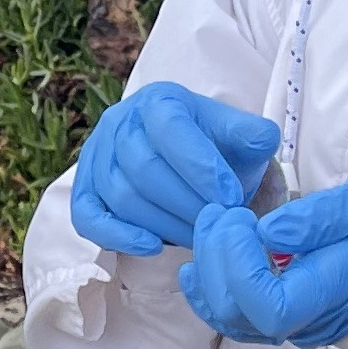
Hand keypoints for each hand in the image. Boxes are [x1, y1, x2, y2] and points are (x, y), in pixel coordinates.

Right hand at [69, 83, 282, 256]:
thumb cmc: (214, 150)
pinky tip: (152, 247)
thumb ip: (251, 134)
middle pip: (144, 168)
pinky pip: (88, 217)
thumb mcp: (238, 136)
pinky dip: (118, 235)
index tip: (231, 198)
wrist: (186, 162)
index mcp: (158, 101)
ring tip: (199, 237)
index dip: (200, 166)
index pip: (170, 128)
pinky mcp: (84, 190)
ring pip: (121, 196)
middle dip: (187, 203)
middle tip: (218, 226)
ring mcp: (96, 157)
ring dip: (164, 223)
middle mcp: (119, 123)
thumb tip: (263, 137)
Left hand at [180, 171, 347, 347]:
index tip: (240, 218)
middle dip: (214, 259)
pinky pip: (239, 318)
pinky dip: (212, 289)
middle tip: (221, 211)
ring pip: (231, 320)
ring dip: (209, 272)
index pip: (270, 307)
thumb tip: (267, 233)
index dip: (238, 267)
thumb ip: (325, 217)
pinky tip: (205, 258)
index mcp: (337, 289)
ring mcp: (301, 325)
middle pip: (239, 315)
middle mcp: (314, 319)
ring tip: (216, 223)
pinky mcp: (292, 319)